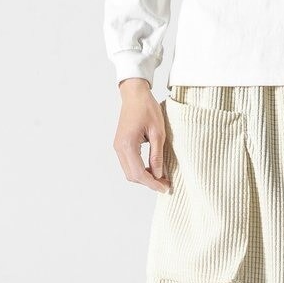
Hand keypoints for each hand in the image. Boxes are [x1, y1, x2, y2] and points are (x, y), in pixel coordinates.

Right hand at [113, 78, 170, 192]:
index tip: (165, 188)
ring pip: (130, 172)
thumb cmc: (147, 108)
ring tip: (161, 177)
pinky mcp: (121, 145)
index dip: (153, 184)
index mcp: (128, 145)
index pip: (139, 173)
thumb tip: (158, 175)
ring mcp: (118, 147)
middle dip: (149, 183)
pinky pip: (129, 164)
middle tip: (165, 184)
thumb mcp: (158, 133)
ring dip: (144, 177)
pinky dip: (140, 170)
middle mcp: (119, 148)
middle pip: (132, 176)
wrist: (135, 94)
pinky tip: (153, 169)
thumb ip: (157, 155)